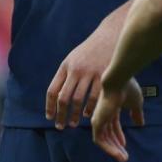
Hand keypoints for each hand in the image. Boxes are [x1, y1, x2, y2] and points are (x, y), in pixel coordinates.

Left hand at [46, 13, 122, 128]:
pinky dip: (90, 108)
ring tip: (74, 123)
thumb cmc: (91, 50)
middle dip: (61, 115)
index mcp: (66, 66)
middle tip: (61, 126)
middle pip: (64, 98)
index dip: (50, 106)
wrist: (110, 35)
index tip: (50, 118)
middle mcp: (76, 70)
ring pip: (79, 100)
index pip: (53, 90)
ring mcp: (90, 73)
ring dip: (76, 114)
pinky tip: (89, 115)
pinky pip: (95, 97)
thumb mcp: (74, 58)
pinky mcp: (103, 75)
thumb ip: (66, 75)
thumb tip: (57, 96)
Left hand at [91, 78, 144, 161]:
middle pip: (108, 134)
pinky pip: (99, 140)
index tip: (124, 146)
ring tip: (124, 159)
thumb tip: (140, 124)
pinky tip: (118, 154)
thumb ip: (137, 114)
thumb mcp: (136, 104)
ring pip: (104, 139)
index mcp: (111, 108)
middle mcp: (103, 113)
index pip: (113, 126)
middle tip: (124, 157)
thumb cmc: (128, 89)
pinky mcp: (97, 122)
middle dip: (116, 146)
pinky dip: (108, 148)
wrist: (119, 81)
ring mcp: (99, 118)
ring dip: (114, 150)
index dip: (119, 136)